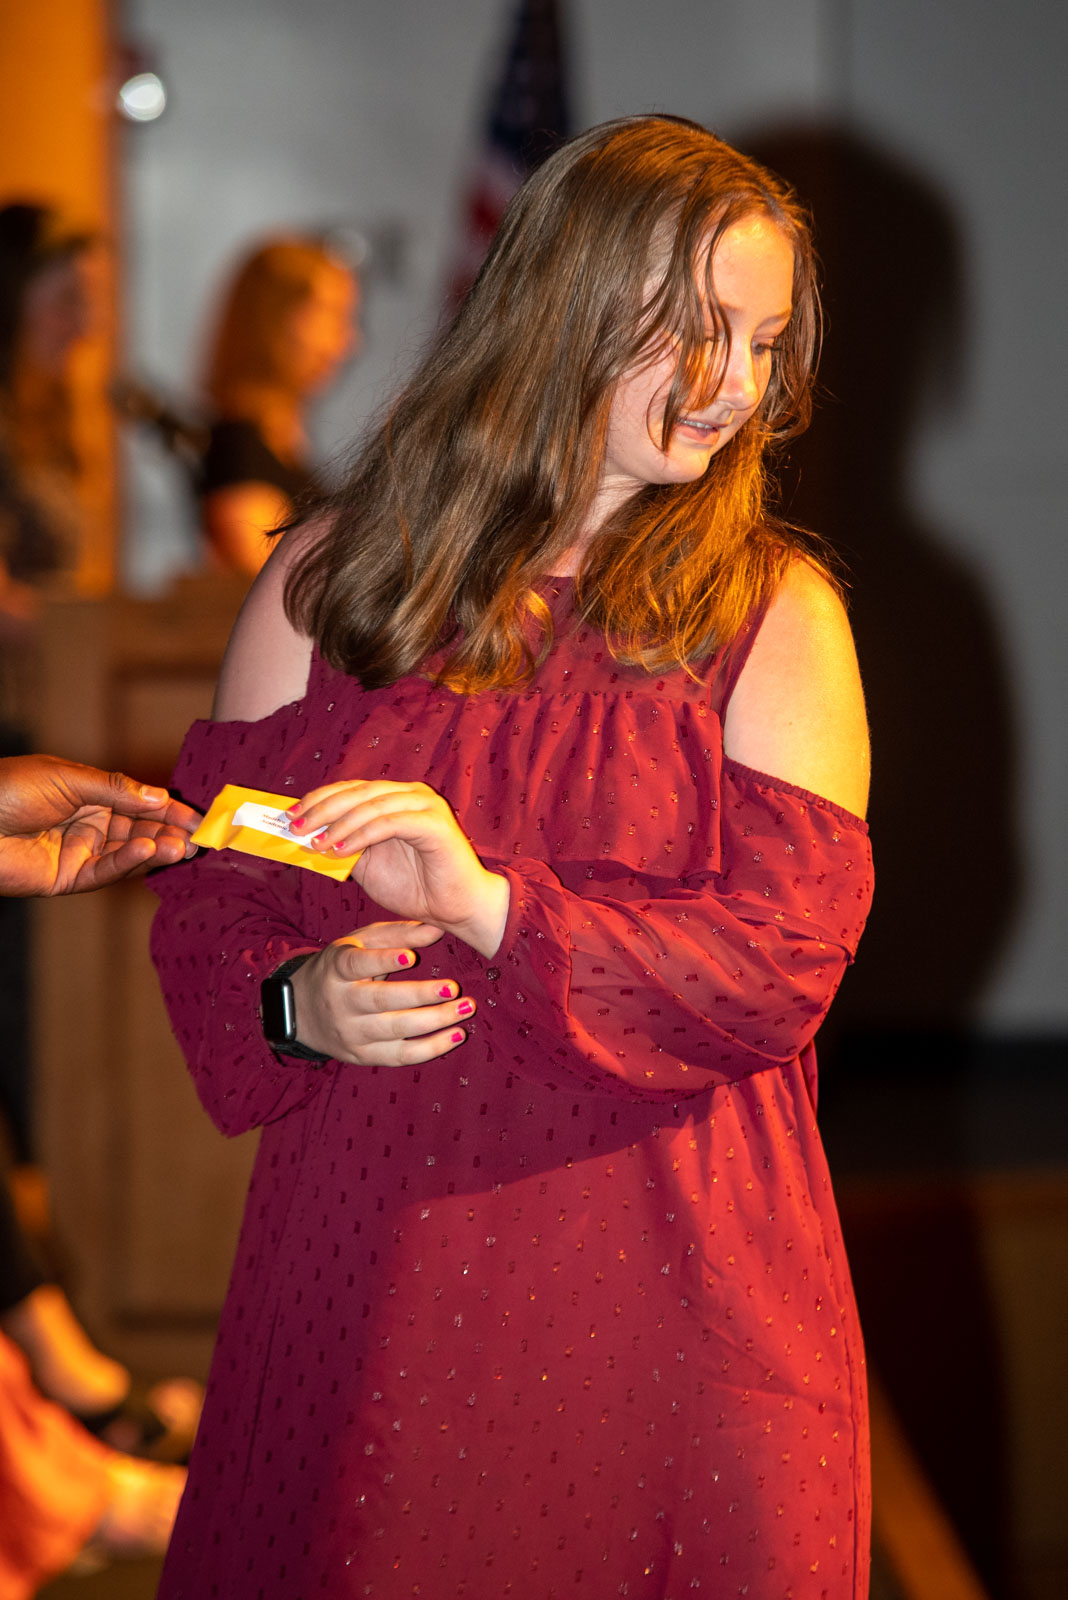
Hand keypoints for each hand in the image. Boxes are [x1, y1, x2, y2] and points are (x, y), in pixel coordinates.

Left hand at [0, 755, 199, 896]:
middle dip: (171, 832)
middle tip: (200, 837)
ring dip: (156, 849)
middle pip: (141, 829)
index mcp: (91, 794)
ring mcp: (81, 852)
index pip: (140, 803)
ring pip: (129, 852)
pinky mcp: (70, 878)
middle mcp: (90, 823)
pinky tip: (147, 850)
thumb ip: (115, 789)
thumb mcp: (67, 778)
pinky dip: (130, 862)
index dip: (170, 809)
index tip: (200, 816)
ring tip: (181, 847)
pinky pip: (107, 870)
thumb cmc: (8, 789)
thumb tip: (159, 796)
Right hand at [287, 920, 475, 1065]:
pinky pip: (401, 1056)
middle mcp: (341, 1003)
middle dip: (419, 996)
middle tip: (453, 987)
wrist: (303, 1012)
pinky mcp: (363, 1056)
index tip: (410, 957)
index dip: (382, 961)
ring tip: (465, 1008)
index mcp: (337, 968)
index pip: (357, 964)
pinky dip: (432, 1048)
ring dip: (435, 1021)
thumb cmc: (342, 967)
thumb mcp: (359, 943)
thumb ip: (397, 933)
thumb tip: (437, 928)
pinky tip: (457, 1035)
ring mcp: (352, 1033)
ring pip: (396, 1031)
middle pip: (381, 1001)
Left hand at [288, 780, 509, 957]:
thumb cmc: (416, 888)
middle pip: (358, 792)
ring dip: (339, 824)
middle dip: (322, 809)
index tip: (290, 816)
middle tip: (296, 826)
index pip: (351, 789)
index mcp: (395, 798)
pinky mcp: (435, 824)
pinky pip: (389, 823)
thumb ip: (342, 848)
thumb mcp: (367, 866)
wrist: (456, 910)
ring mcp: (425, 806)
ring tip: (316, 844)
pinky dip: (361, 835)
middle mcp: (411, 794)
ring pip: (372, 805)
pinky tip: (340, 849)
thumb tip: (305, 839)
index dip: (318, 799)